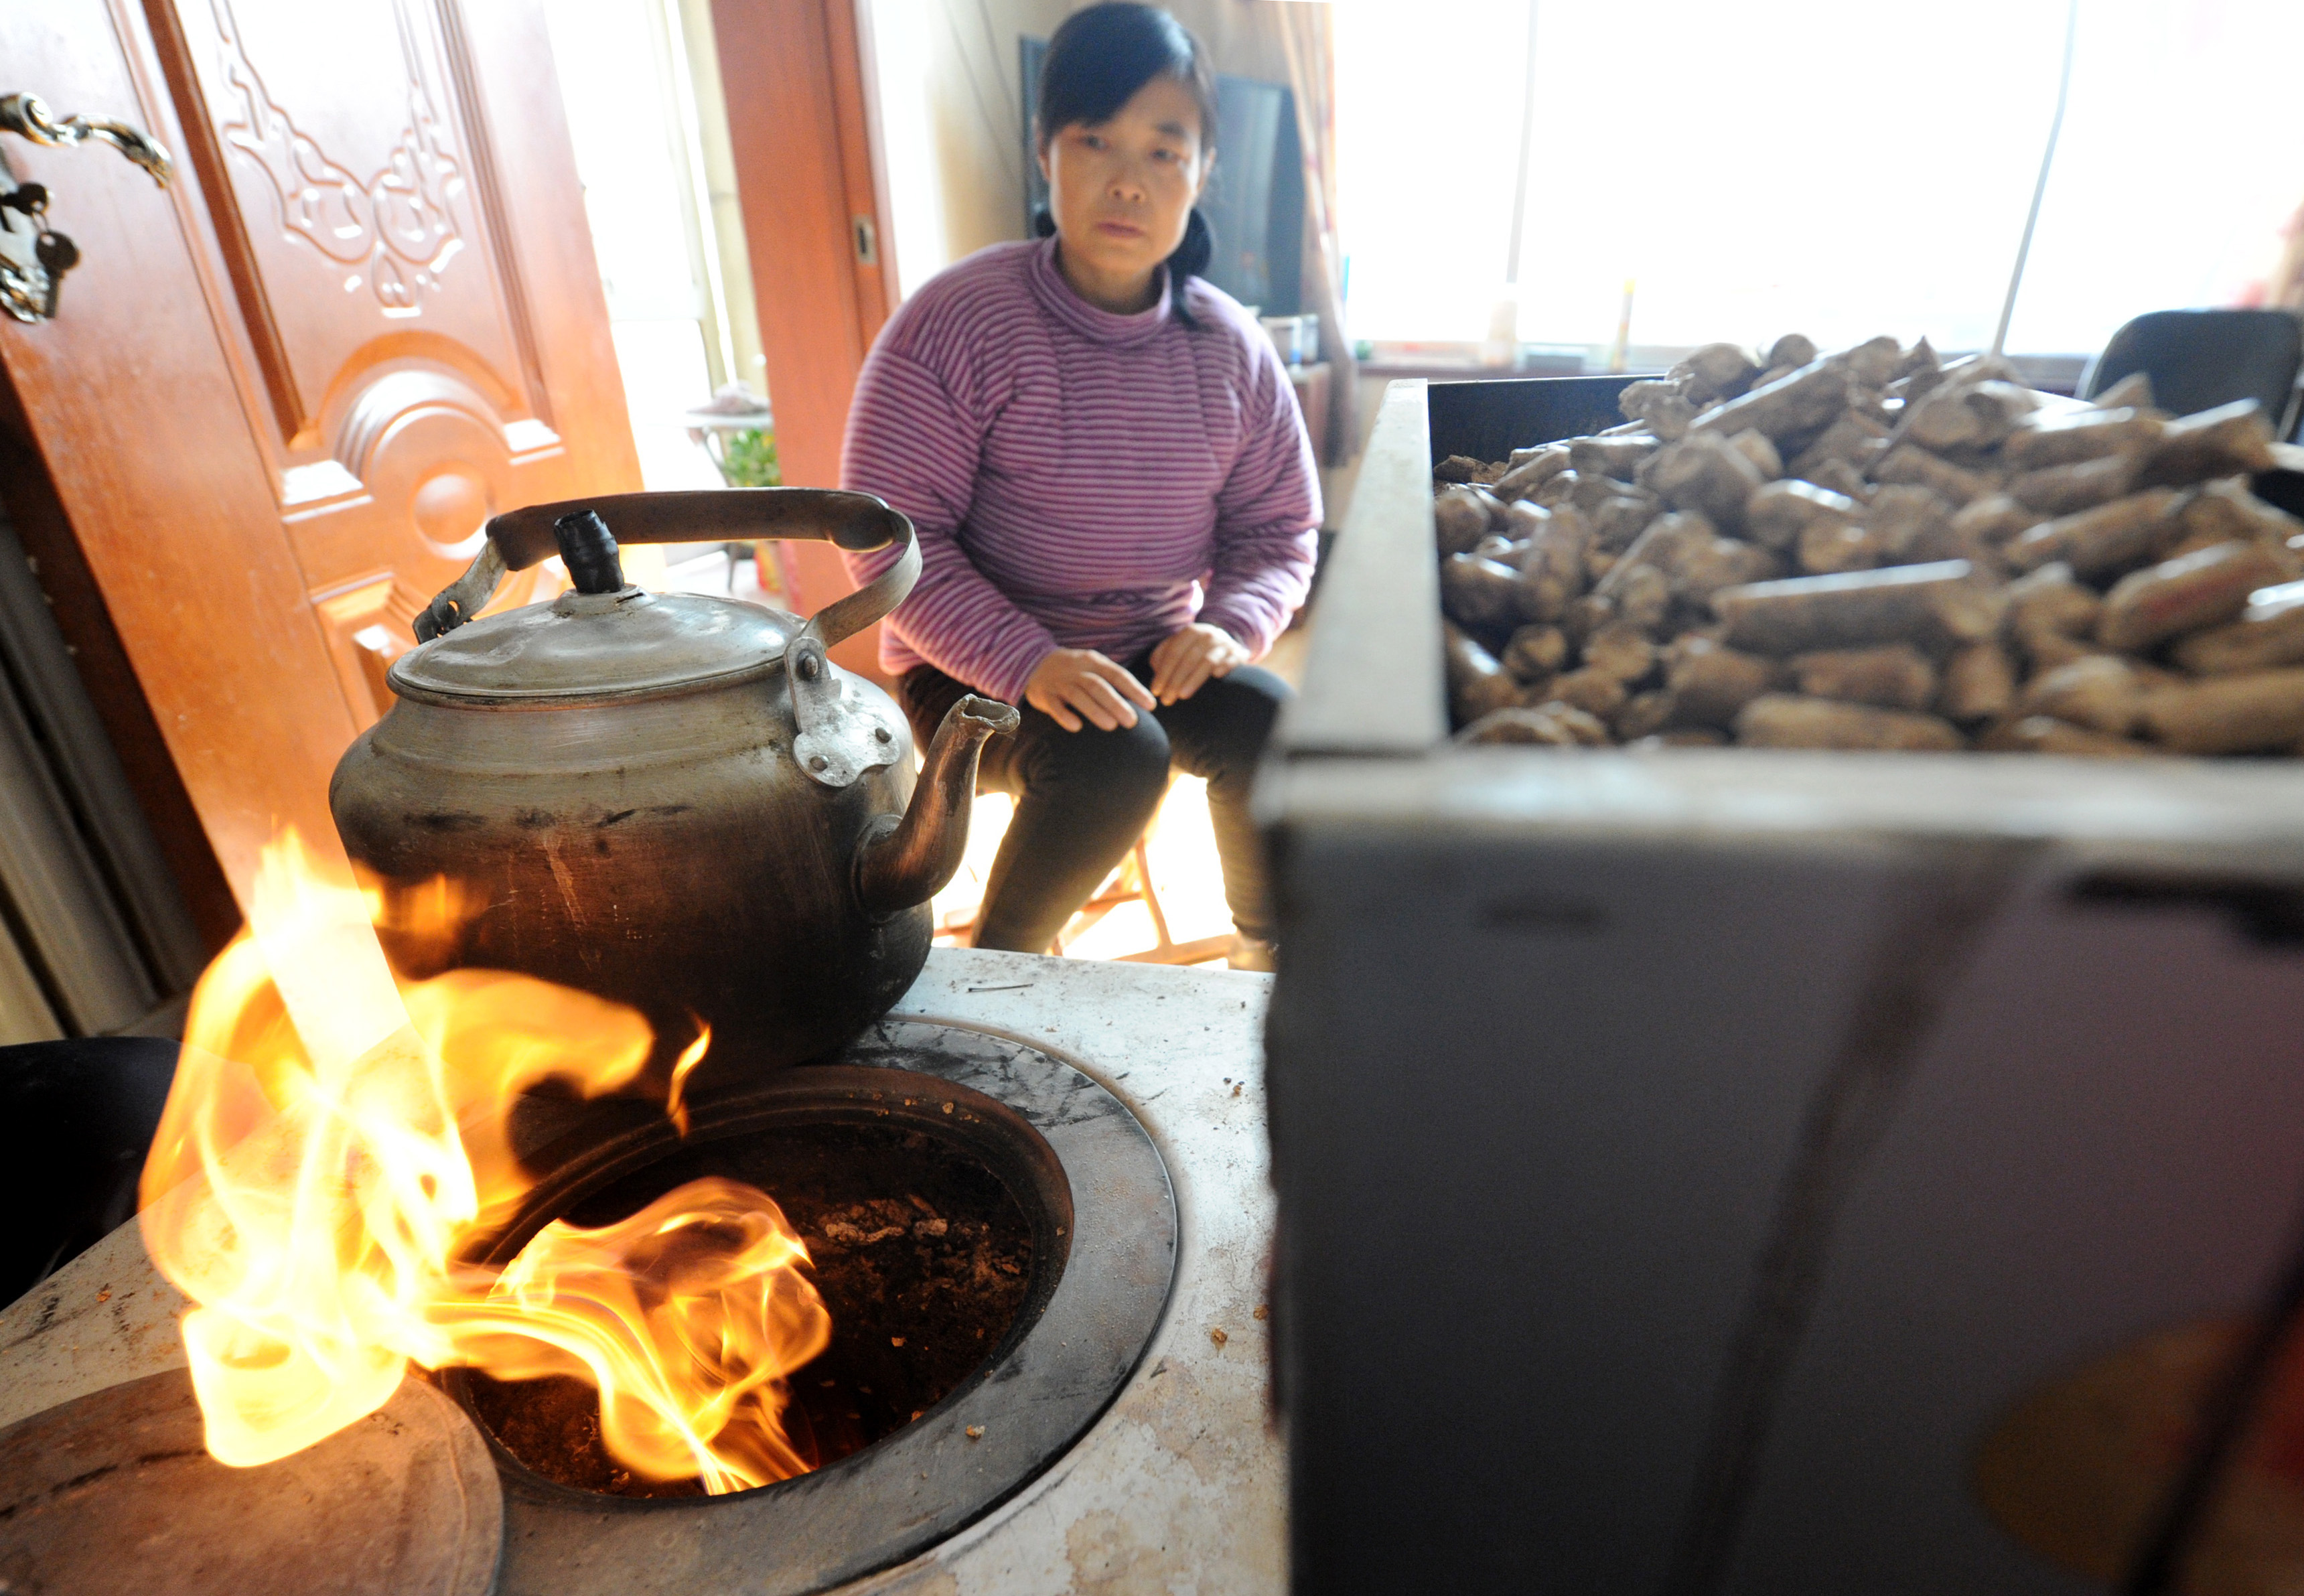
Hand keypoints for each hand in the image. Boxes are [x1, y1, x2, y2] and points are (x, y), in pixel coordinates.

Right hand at [1024, 648, 1156, 731]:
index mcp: (1093, 662)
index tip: (1151, 705)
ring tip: (1111, 726)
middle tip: (1132, 721)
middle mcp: (1077, 670)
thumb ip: (1114, 681)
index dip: (1134, 689)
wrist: (1033, 662)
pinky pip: (1054, 705)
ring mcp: (1059, 682)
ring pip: (1078, 695)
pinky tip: (1076, 726)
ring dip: (1095, 710)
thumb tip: (1144, 701)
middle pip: (1098, 686)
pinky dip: (1064, 715)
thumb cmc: (1074, 671)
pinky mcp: (1044, 695)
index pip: (1117, 674)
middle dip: (1116, 703)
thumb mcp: (1094, 667)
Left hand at [1148, 624, 1248, 704]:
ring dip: (1193, 680)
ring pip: (1208, 661)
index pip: (1173, 652)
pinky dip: (1224, 667)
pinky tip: (1216, 677)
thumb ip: (1162, 658)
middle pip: (1188, 659)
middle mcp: (1208, 635)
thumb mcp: (1178, 649)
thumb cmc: (1194, 651)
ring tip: (1182, 696)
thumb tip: (1156, 676)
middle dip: (1175, 681)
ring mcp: (1224, 644)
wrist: (1224, 645)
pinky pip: (1231, 661)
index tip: (1156, 691)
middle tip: (1167, 699)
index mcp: (1190, 632)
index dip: (1163, 673)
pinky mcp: (1238, 655)